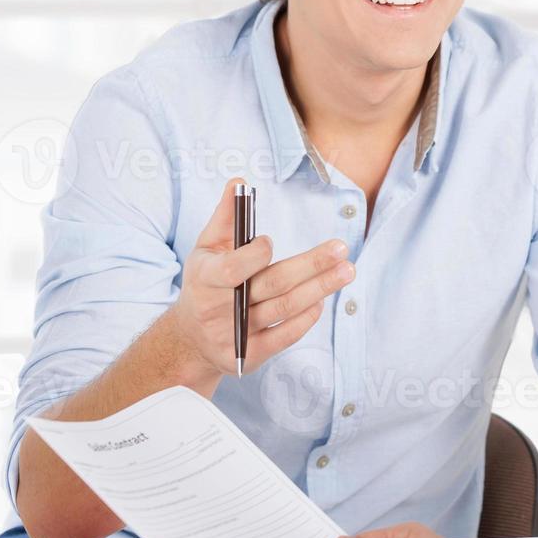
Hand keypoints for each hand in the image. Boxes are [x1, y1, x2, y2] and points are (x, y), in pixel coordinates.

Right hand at [171, 177, 355, 382]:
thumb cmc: (204, 283)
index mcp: (206, 279)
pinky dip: (306, 317)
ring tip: (346, 271)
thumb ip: (225, 218)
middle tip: (341, 249)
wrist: (190, 338)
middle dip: (310, 266)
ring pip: (284, 310)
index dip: (254, 255)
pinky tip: (322, 299)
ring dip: (319, 289)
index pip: (233, 269)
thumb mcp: (206, 250)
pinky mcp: (251, 355)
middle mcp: (219, 310)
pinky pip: (285, 336)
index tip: (271, 241)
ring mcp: (237, 335)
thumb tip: (239, 182)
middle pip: (271, 286)